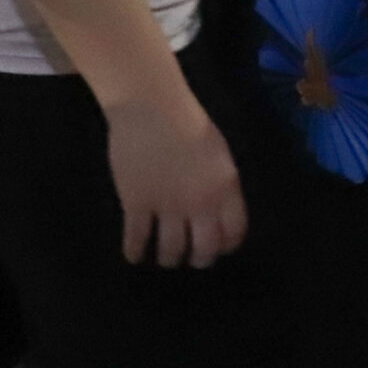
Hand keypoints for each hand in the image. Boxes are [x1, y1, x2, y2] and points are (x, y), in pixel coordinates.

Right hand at [107, 92, 247, 268]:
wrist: (152, 108)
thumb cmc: (188, 122)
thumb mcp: (219, 154)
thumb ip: (220, 184)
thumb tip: (216, 208)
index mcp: (225, 189)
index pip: (234, 232)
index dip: (226, 245)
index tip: (218, 248)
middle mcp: (200, 204)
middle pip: (205, 248)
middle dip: (199, 260)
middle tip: (192, 259)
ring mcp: (167, 206)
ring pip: (171, 250)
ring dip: (168, 259)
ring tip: (165, 258)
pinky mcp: (136, 204)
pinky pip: (136, 239)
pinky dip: (135, 252)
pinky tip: (134, 255)